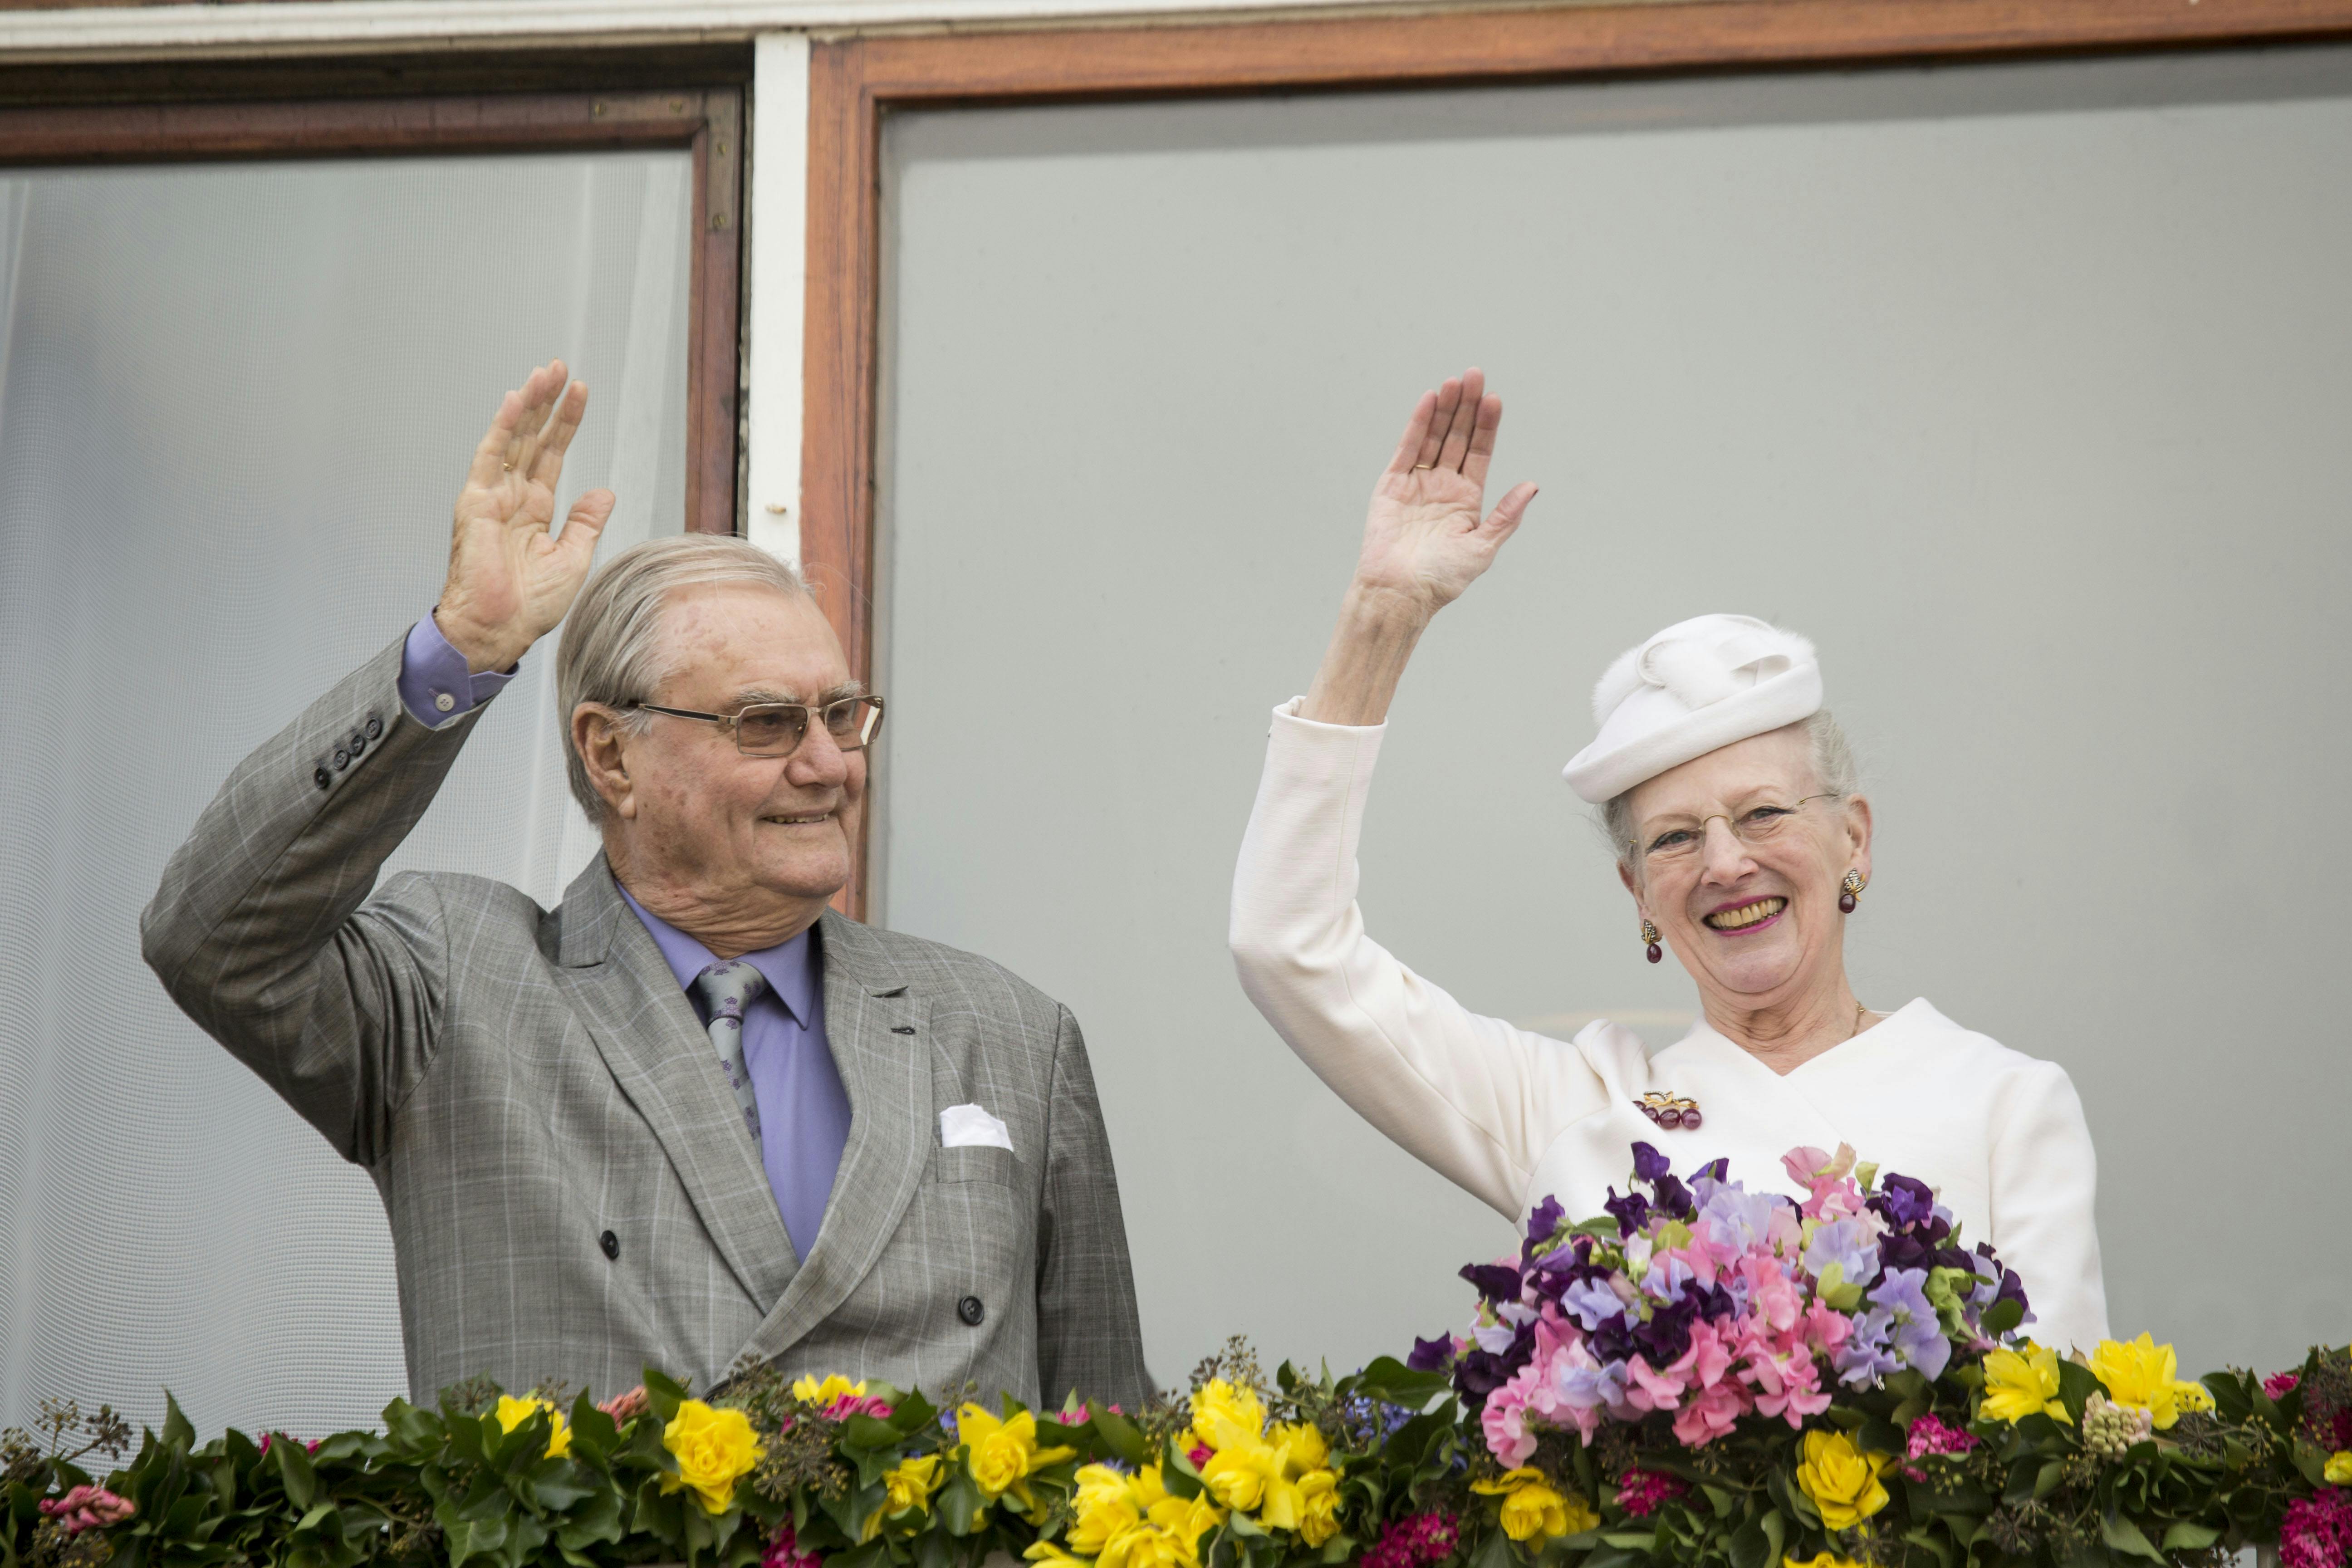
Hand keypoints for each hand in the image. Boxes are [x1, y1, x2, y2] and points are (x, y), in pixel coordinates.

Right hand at [433, 361, 617, 673]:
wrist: (500, 629)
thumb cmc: (531, 605)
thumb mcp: (574, 558)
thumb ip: (586, 522)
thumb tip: (604, 492)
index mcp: (536, 509)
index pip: (553, 454)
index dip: (567, 423)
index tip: (581, 393)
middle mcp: (513, 497)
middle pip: (533, 438)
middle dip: (547, 403)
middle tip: (561, 368)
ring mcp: (493, 497)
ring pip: (513, 439)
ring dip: (528, 404)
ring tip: (545, 373)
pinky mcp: (475, 503)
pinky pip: (489, 458)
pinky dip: (502, 428)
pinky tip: (515, 401)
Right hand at [1351, 367, 1537, 620]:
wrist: (1399, 593)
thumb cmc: (1441, 579)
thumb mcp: (1483, 547)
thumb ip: (1506, 515)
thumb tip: (1532, 485)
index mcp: (1467, 500)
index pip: (1480, 453)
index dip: (1488, 426)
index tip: (1495, 399)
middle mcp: (1443, 486)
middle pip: (1458, 437)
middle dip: (1467, 407)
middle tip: (1476, 375)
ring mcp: (1417, 483)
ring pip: (1434, 437)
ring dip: (1445, 409)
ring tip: (1457, 381)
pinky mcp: (1392, 484)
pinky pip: (1407, 448)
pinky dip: (1418, 423)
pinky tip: (1430, 400)